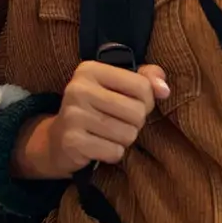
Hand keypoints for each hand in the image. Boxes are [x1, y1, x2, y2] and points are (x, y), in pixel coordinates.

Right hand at [12, 62, 169, 179]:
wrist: (57, 140)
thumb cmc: (96, 108)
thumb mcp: (118, 85)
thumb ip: (146, 78)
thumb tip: (164, 90)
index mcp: (91, 69)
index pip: (142, 85)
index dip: (147, 100)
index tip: (133, 103)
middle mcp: (79, 89)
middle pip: (137, 112)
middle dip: (136, 122)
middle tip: (120, 122)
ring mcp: (73, 116)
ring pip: (128, 134)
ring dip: (125, 139)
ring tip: (109, 133)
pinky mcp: (72, 142)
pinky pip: (115, 152)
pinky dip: (113, 153)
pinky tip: (100, 146)